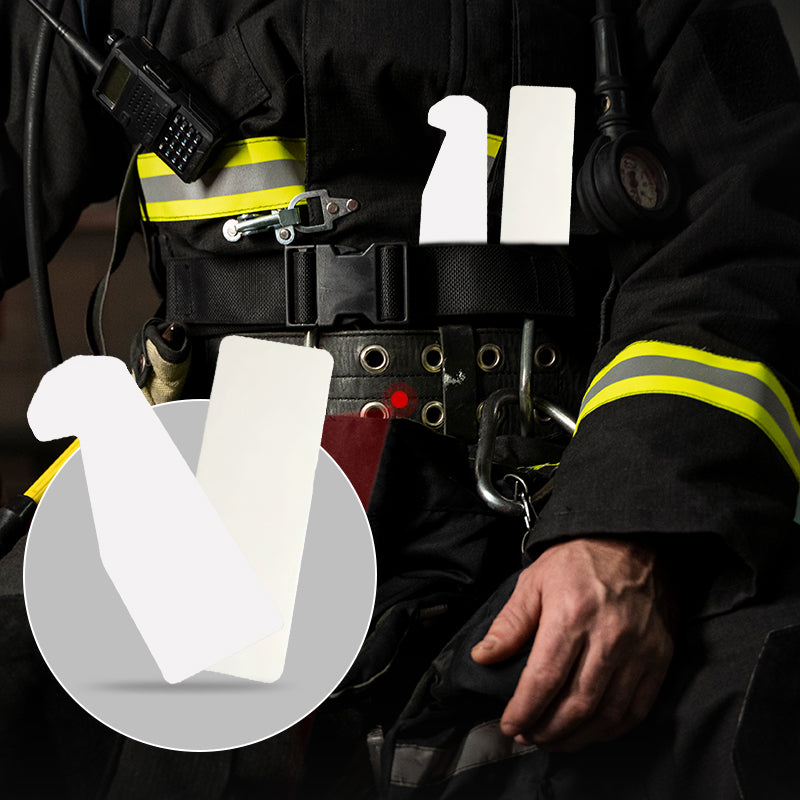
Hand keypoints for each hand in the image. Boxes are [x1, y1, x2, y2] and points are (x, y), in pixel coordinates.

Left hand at [471, 537, 674, 751]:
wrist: (635, 544)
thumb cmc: (580, 560)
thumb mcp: (534, 581)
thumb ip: (510, 623)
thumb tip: (484, 656)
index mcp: (571, 615)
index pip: (544, 678)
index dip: (524, 709)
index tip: (510, 724)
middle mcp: (608, 637)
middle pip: (576, 704)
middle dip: (547, 730)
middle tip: (528, 737)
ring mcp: (638, 651)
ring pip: (607, 714)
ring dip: (576, 737)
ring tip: (552, 740)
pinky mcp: (659, 659)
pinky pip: (636, 709)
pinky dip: (610, 729)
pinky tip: (590, 731)